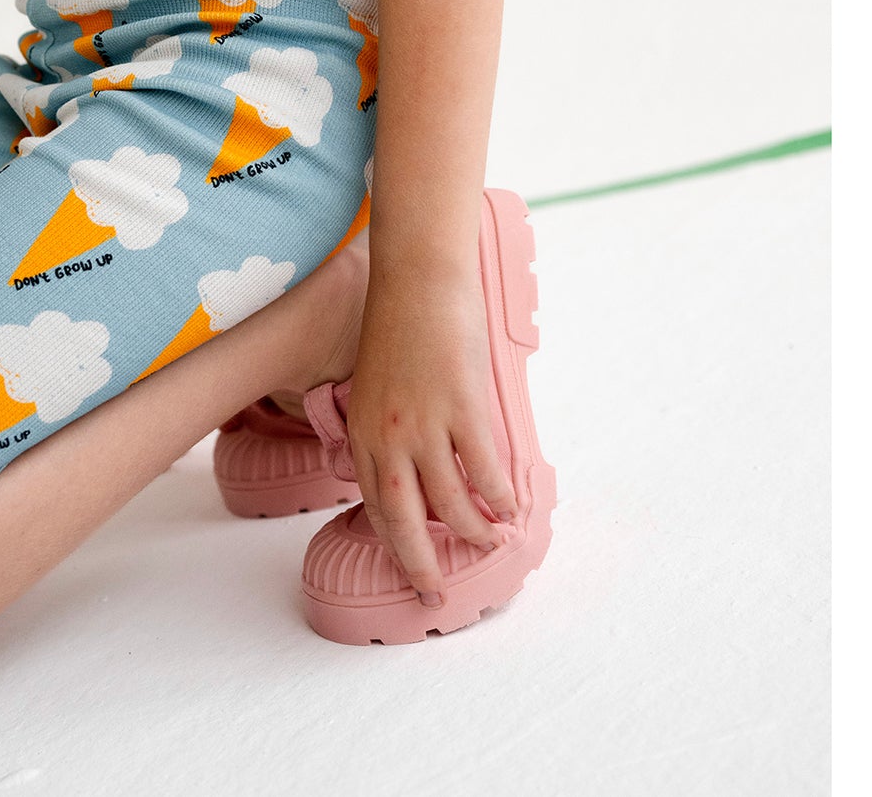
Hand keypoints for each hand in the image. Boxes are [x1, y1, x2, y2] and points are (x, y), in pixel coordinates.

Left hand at [344, 270, 516, 601]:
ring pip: (448, 502)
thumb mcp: (376, 378)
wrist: (418, 276)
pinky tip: (509, 510)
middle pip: (402, 518)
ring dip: (471, 531)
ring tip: (489, 543)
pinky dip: (497, 496)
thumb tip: (410, 455)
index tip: (409, 564)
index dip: (393, 539)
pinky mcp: (461, 408)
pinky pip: (483, 469)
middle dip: (419, 563)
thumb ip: (386, 420)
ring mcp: (424, 424)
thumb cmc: (399, 319)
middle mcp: (387, 435)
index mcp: (362, 428)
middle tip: (433, 594)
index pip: (373, 502)